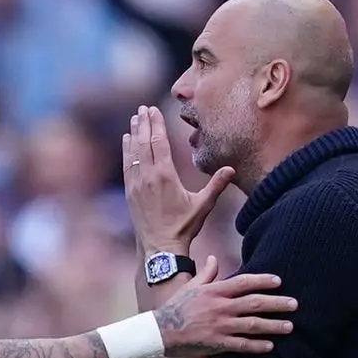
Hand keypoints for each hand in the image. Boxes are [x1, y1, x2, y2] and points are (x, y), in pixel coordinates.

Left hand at [123, 104, 233, 253]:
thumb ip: (216, 186)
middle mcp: (148, 177)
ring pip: (133, 152)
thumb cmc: (183, 227)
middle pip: (144, 143)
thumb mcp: (203, 206)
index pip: (158, 142)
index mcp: (165, 176)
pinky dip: (127, 151)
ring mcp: (136, 185)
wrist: (160, 248)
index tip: (152, 109)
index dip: (155, 124)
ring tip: (135, 119)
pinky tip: (127, 141)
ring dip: (134, 134)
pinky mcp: (130, 193)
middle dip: (143, 124)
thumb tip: (231, 169)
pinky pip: (127, 166)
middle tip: (142, 109)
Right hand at [153, 255, 295, 354]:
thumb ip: (206, 273)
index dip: (263, 280)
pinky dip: (257, 346)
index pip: (245, 282)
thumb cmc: (175, 307)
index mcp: (215, 291)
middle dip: (277, 303)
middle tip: (295, 304)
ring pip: (253, 325)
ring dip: (273, 325)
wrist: (160, 331)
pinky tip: (270, 346)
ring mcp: (220, 326)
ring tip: (290, 326)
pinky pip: (242, 345)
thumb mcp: (190, 286)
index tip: (279, 281)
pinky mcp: (217, 343)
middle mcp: (221, 307)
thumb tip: (213, 259)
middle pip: (255, 303)